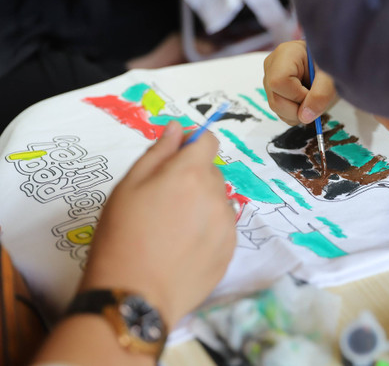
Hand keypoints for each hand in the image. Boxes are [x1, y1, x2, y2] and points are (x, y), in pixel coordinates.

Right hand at [80, 121, 236, 327]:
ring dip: (203, 204)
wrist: (134, 294)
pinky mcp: (231, 249)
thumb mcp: (128, 186)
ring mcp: (227, 224)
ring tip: (174, 228)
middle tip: (164, 202)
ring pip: (219, 200)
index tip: (178, 157)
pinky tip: (185, 247)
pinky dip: (209, 229)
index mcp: (190, 173)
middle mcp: (216, 194)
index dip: (193, 144)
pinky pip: (224, 226)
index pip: (208, 141)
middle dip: (193, 177)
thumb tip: (178, 128)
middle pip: (212, 172)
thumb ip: (158, 152)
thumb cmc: (122, 235)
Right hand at [263, 40, 337, 125]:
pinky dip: (296, 112)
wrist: (331, 64)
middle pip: (276, 100)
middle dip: (298, 109)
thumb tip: (305, 117)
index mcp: (286, 54)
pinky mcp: (273, 90)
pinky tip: (306, 100)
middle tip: (316, 100)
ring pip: (277, 108)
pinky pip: (280, 111)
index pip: (279, 82)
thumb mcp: (332, 78)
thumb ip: (321, 95)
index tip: (314, 94)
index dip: (297, 96)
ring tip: (312, 98)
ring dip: (298, 112)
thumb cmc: (331, 65)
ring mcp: (270, 78)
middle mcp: (273, 65)